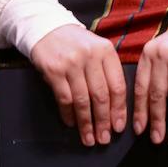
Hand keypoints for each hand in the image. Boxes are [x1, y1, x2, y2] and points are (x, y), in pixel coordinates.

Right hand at [30, 24, 126, 145]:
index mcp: (106, 51)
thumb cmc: (76, 43)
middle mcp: (90, 56)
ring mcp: (71, 63)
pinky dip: (68, 114)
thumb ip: (108, 72)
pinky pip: (64, 99)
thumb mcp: (97, 49)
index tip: (119, 127)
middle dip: (103, 121)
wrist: (48, 28)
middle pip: (101, 96)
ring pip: (82, 100)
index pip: (118, 85)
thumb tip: (116, 108)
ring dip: (86, 123)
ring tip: (89, 138)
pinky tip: (72, 124)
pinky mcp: (54, 70)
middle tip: (104, 138)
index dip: (119, 110)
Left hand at [133, 19, 167, 145]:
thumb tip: (148, 105)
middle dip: (157, 121)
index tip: (140, 129)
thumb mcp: (165, 49)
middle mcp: (161, 55)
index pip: (141, 86)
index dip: (140, 110)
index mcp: (149, 52)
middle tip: (157, 139)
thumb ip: (155, 70)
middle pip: (156, 95)